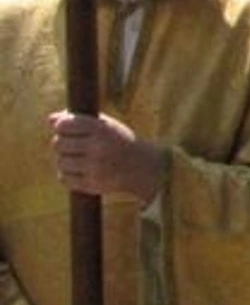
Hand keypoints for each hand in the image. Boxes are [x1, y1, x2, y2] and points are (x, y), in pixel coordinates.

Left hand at [48, 111, 163, 203]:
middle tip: (73, 145)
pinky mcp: (92, 185)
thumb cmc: (120, 142)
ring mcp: (95, 168)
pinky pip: (65, 178)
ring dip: (65, 160)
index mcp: (102, 129)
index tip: (65, 129)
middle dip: (62, 143)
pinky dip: (68, 174)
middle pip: (58, 144)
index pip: (65, 124)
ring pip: (60, 162)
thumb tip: (50, 119)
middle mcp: (98, 148)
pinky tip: (80, 170)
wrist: (144, 168)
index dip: (60, 126)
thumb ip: (80, 120)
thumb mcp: (107, 126)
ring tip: (78, 158)